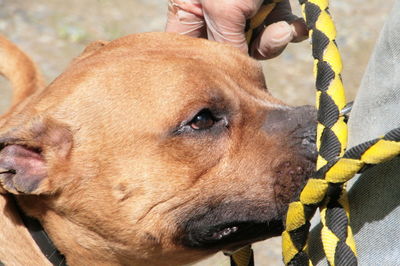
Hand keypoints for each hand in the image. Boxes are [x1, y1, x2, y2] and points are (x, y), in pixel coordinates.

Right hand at [165, 0, 307, 58]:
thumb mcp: (223, 10)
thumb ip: (225, 44)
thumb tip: (236, 70)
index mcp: (188, 10)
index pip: (187, 48)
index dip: (201, 66)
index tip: (218, 77)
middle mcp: (213, 14)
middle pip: (225, 52)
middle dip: (246, 54)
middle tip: (256, 43)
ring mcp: (242, 11)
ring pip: (254, 46)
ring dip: (272, 43)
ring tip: (282, 30)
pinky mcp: (268, 7)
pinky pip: (277, 31)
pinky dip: (290, 31)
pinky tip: (295, 27)